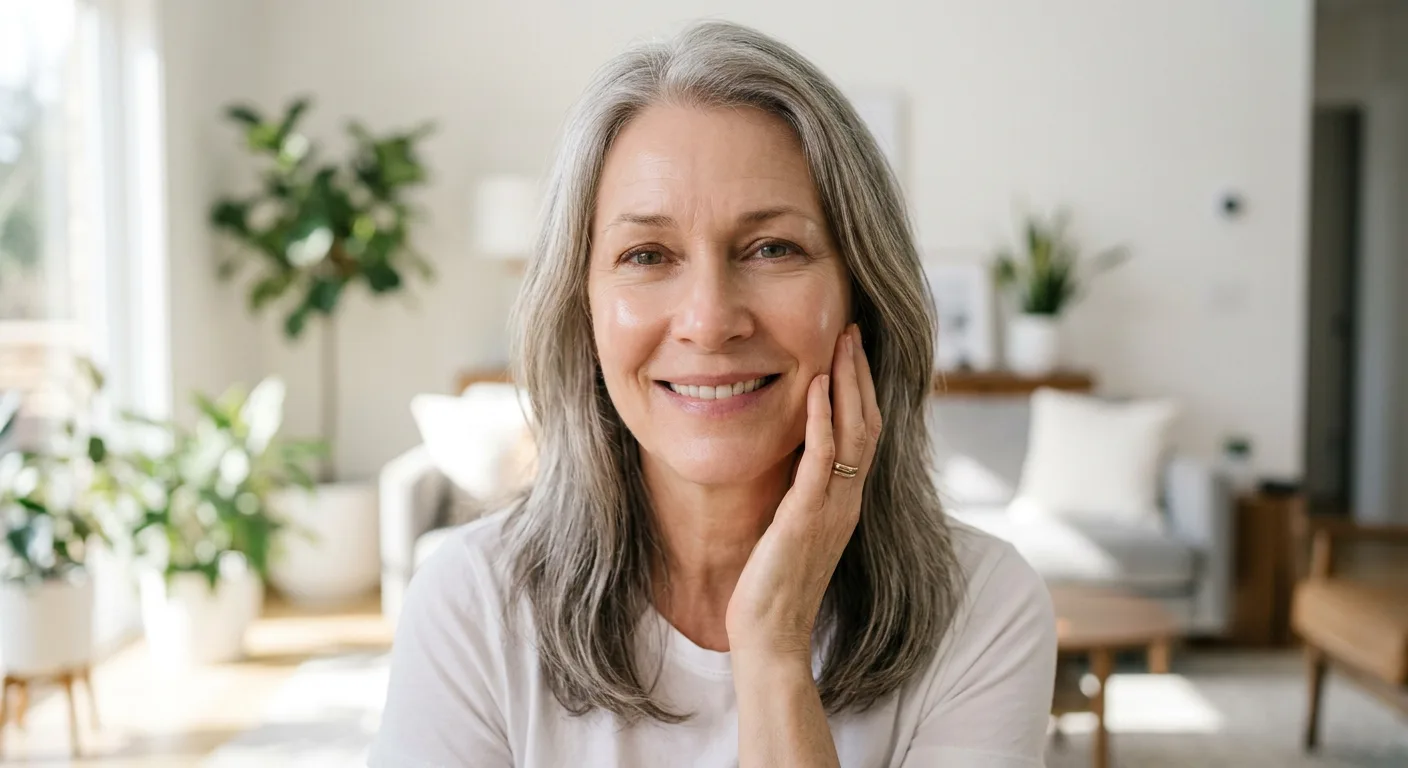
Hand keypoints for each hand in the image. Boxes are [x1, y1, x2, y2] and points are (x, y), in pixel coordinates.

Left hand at [725, 323, 881, 658]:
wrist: (770, 637)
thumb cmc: (771, 589)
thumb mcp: (788, 529)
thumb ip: (795, 495)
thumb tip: (785, 462)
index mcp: (844, 502)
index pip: (863, 434)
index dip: (861, 390)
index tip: (850, 350)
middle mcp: (847, 501)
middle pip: (868, 423)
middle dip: (860, 373)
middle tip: (853, 329)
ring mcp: (833, 508)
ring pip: (855, 432)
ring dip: (849, 383)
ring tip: (842, 342)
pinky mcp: (807, 516)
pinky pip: (823, 458)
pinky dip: (823, 418)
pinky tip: (817, 386)